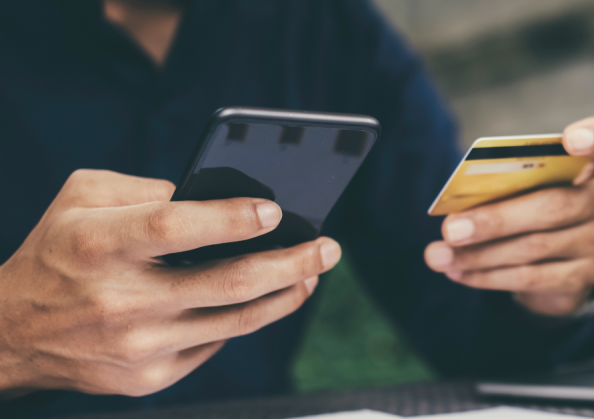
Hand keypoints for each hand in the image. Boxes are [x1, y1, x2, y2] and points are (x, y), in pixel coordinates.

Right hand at [0, 170, 340, 396]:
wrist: (13, 333)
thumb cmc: (57, 252)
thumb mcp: (81, 198)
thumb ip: (144, 186)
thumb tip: (213, 196)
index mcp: (98, 245)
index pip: (176, 229)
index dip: (231, 219)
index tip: (276, 210)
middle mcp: (120, 300)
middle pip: (227, 282)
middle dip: (291, 263)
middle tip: (328, 247)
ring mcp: (138, 346)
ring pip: (236, 320)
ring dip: (286, 294)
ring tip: (314, 272)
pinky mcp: (148, 377)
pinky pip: (214, 343)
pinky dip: (244, 318)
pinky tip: (264, 298)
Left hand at [424, 113, 593, 315]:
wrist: (554, 262)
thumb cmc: (532, 203)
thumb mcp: (525, 184)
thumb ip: (505, 184)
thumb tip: (457, 212)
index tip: (573, 139)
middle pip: (552, 207)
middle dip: (494, 220)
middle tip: (450, 229)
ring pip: (533, 248)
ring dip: (478, 254)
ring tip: (439, 255)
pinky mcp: (585, 277)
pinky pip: (530, 278)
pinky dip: (486, 276)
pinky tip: (458, 273)